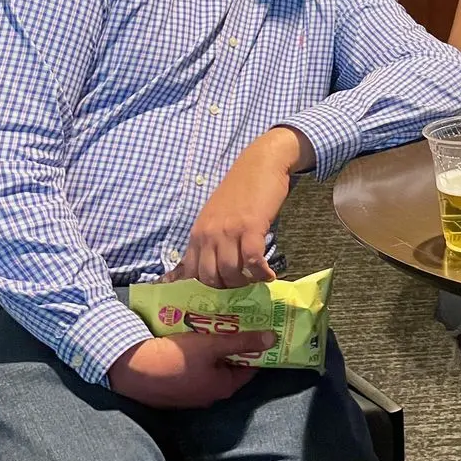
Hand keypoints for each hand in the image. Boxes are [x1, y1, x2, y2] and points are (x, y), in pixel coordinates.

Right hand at [107, 330, 276, 409]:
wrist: (130, 368)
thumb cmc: (175, 358)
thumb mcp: (212, 345)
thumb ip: (242, 341)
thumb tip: (272, 339)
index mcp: (222, 389)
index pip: (250, 368)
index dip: (256, 348)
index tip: (260, 330)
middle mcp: (208, 396)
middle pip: (229, 367)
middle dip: (233, 346)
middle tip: (237, 323)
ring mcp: (189, 395)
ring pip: (209, 368)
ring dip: (213, 349)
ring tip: (215, 326)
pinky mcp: (172, 388)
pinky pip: (192, 370)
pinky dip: (195, 356)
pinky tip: (193, 337)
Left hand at [167, 129, 306, 287]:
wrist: (260, 163)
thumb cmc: (241, 190)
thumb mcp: (217, 216)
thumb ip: (212, 240)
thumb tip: (215, 268)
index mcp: (198, 233)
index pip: (192, 273)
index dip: (205, 290)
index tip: (219, 297)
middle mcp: (208, 234)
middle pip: (210, 277)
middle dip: (226, 290)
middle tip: (241, 291)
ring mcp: (228, 231)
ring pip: (230, 272)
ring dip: (245, 283)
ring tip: (255, 282)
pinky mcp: (250, 227)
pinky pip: (253, 260)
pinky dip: (261, 273)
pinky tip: (269, 275)